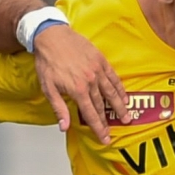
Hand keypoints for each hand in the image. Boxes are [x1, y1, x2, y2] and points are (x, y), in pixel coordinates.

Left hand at [32, 25, 127, 144]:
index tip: (105, 138)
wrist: (51, 36)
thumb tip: (64, 126)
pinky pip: (114, 77)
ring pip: (112, 92)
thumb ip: (59, 108)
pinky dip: (120, 88)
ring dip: (120, 106)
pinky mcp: (101, 60)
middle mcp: (90, 81)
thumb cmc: (48, 61)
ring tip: (126, 116)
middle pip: (102, 106)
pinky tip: (124, 96)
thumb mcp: (48, 88)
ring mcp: (97, 70)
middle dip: (108, 121)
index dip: (99, 128)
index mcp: (77, 90)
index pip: (91, 114)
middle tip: (114, 132)